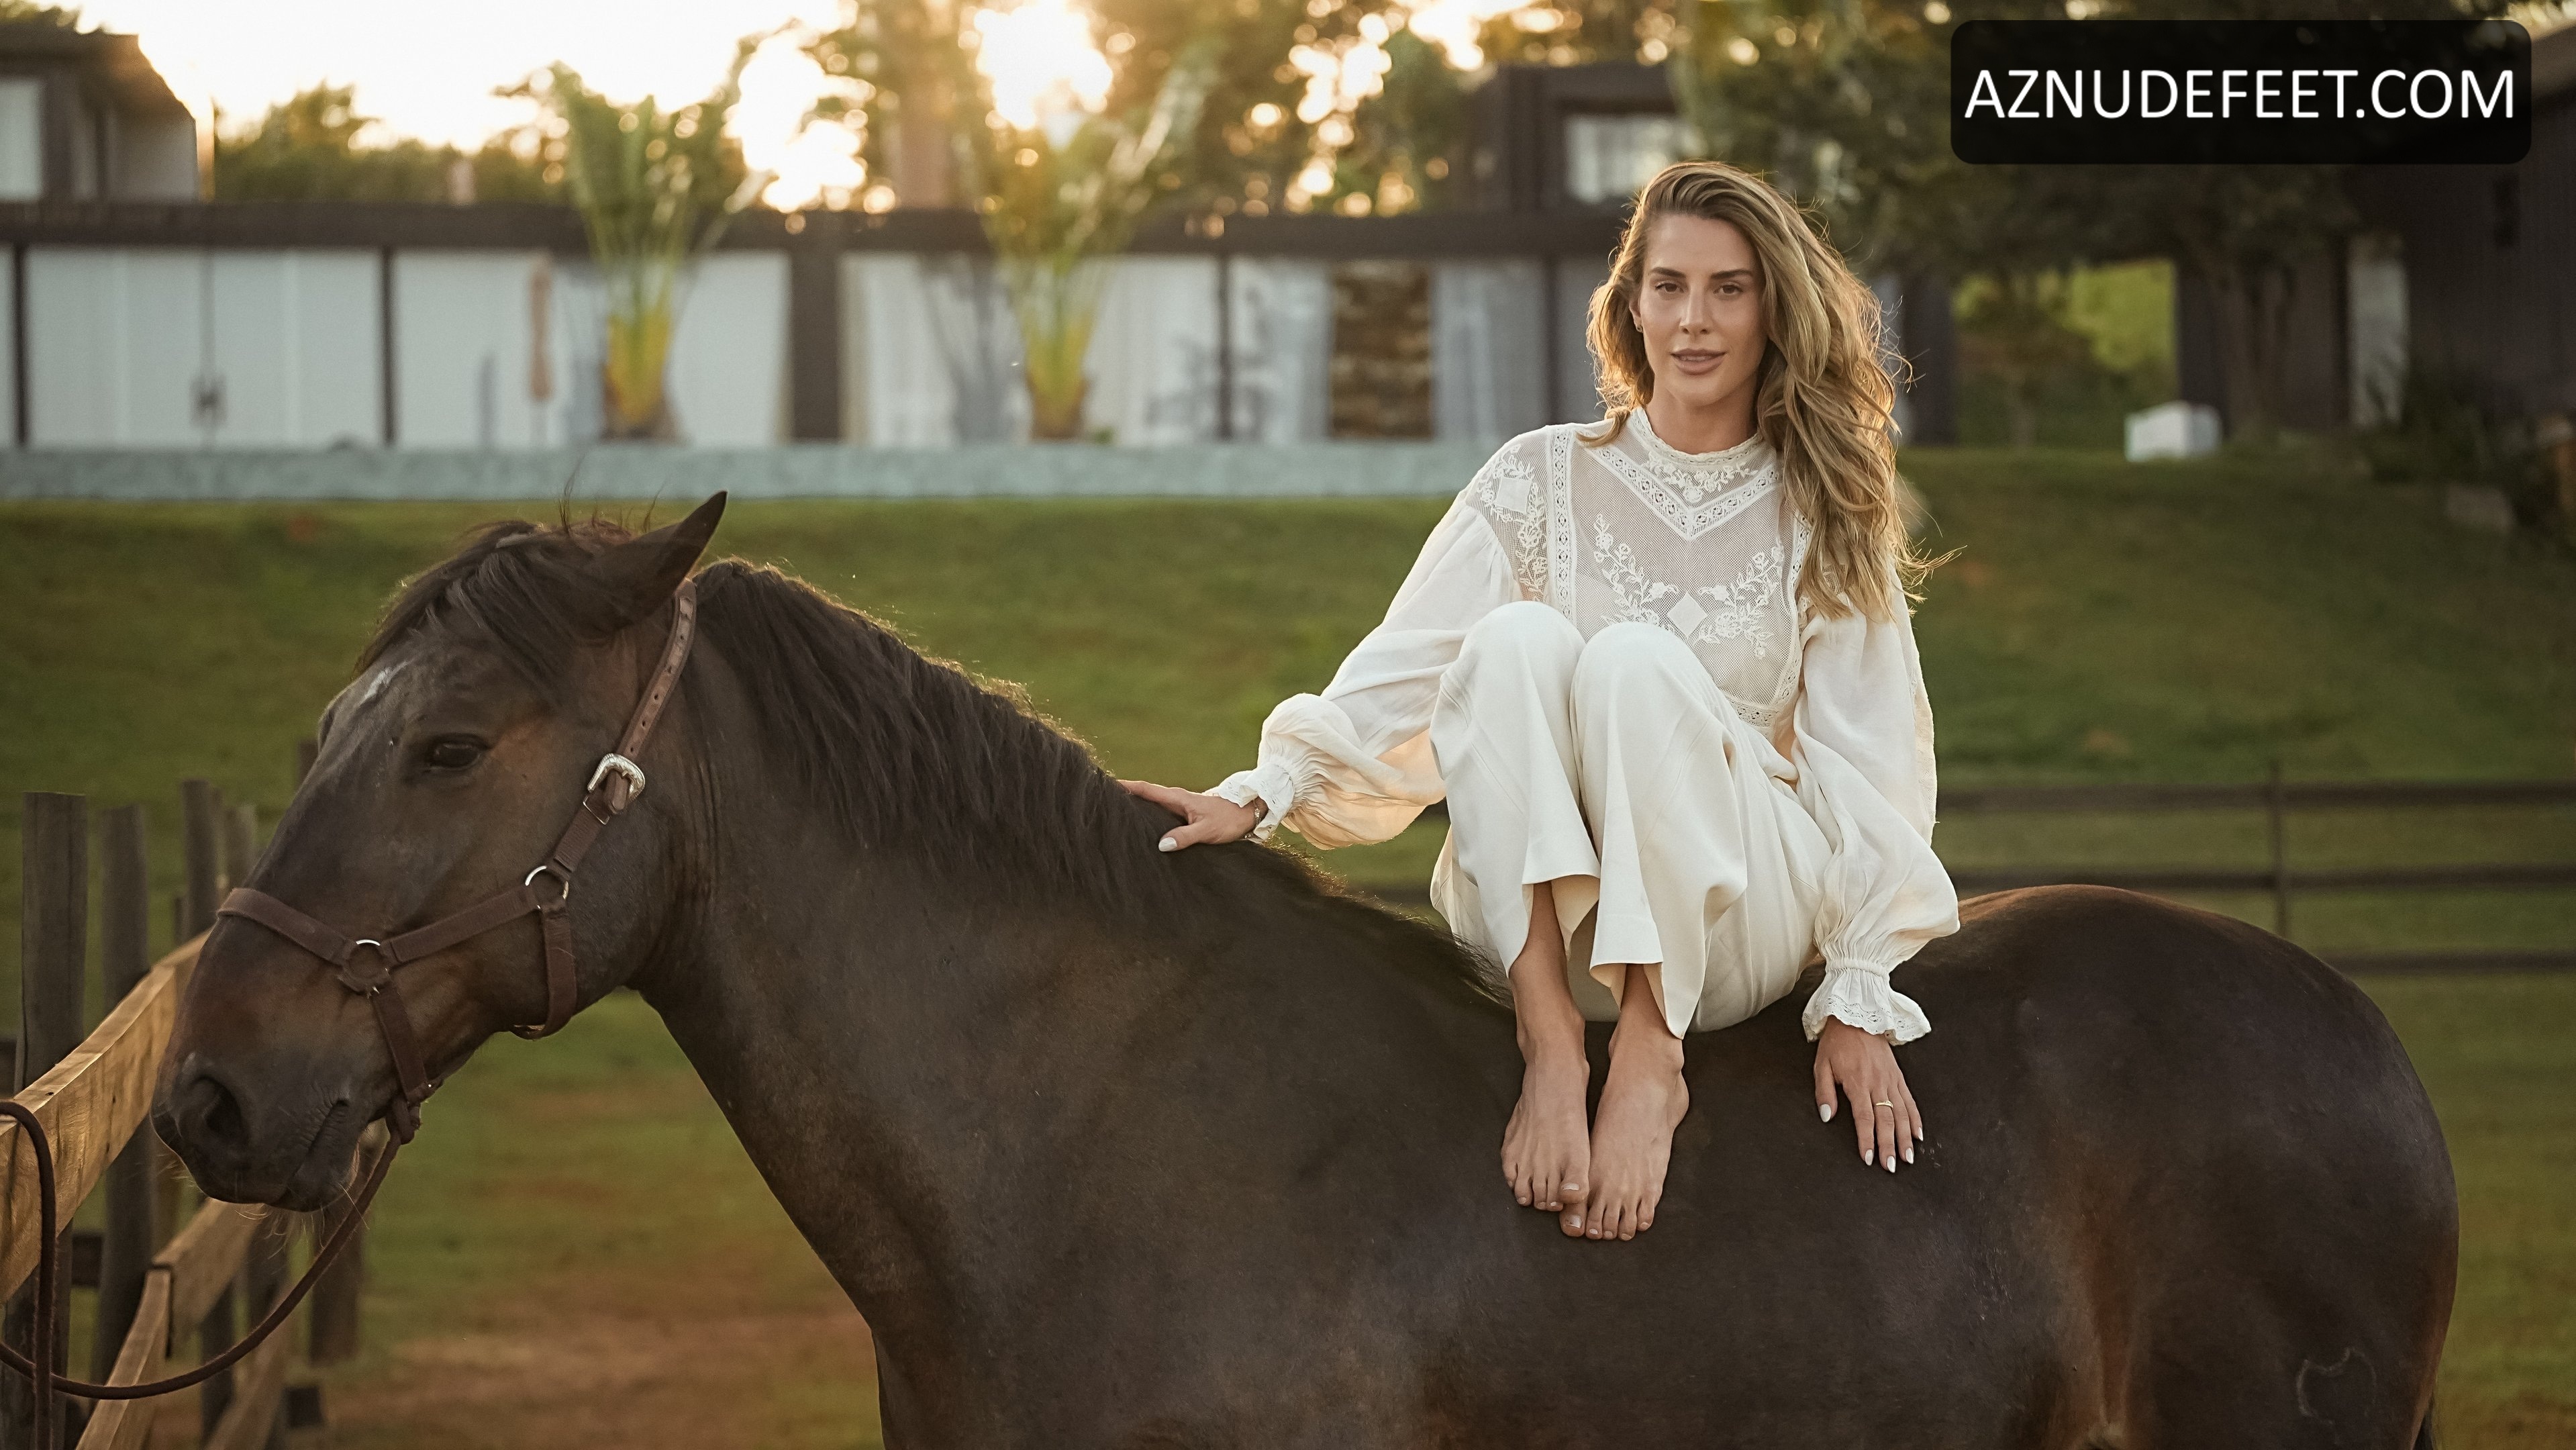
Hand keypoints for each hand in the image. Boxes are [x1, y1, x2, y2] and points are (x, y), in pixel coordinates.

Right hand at [1118, 780, 1261, 851]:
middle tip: (1102, 800)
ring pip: (1152, 805)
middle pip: (1145, 795)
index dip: (1126, 786)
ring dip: (1136, 807)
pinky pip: (1161, 814)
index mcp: (1177, 798)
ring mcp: (1179, 807)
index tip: (1106, 784)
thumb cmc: (1229, 820)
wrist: (1248, 813)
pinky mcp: (1184, 816)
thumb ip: (1185, 837)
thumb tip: (1162, 845)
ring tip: (1116, 814)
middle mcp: (1175, 800)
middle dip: (1124, 796)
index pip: (1146, 789)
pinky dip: (1149, 817)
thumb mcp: (1207, 831)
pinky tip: (1142, 828)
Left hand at [1813, 1018, 1923, 1173]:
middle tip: (1891, 1166)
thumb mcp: (1821, 1065)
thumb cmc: (1837, 1042)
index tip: (1869, 1158)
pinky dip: (1915, 1119)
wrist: (1857, 1017)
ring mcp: (1891, 1080)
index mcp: (1857, 1083)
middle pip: (1886, 1120)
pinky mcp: (1898, 1077)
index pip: (1865, 1119)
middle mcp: (1878, 1084)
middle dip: (1889, 1146)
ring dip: (1905, 1137)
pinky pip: (1910, 1101)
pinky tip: (1918, 1135)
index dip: (1867, 1140)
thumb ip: (1824, 1092)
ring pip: (1902, 1113)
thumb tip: (1827, 1117)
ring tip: (1907, 1157)